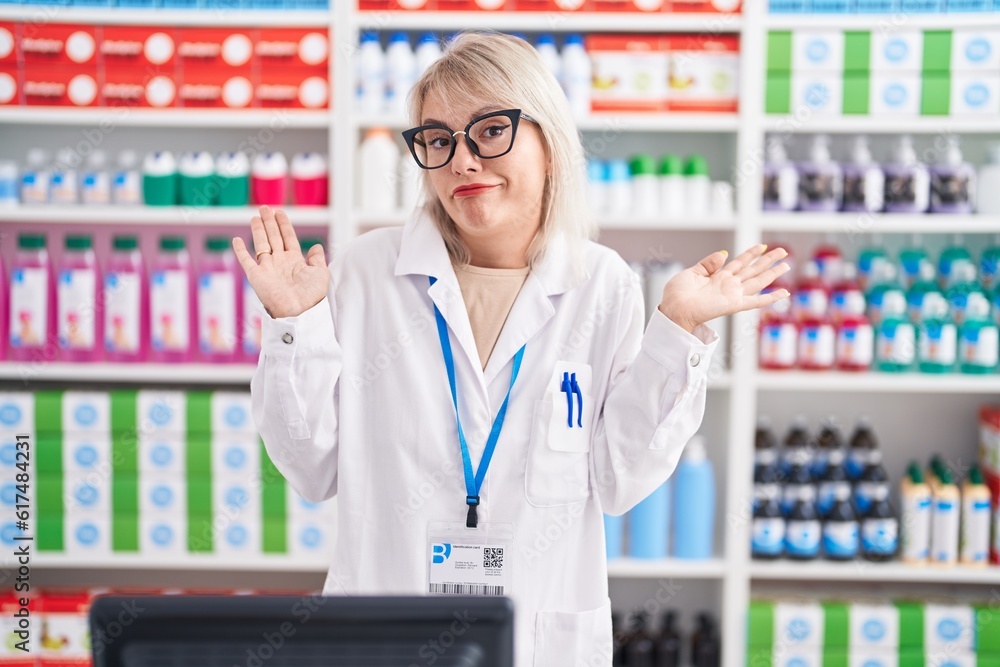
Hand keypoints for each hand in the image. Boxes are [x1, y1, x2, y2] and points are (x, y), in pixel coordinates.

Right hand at [233, 206, 329, 319]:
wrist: (299, 311)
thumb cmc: (311, 296)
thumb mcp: (320, 273)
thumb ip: (317, 259)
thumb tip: (317, 246)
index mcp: (295, 260)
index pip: (288, 237)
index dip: (284, 225)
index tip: (280, 212)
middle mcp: (280, 262)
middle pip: (273, 237)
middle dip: (269, 222)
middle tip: (265, 208)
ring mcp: (267, 268)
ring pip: (261, 243)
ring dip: (258, 230)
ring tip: (256, 216)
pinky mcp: (256, 276)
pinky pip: (246, 260)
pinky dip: (240, 251)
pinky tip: (236, 240)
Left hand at [658, 244, 790, 332]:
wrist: (674, 308)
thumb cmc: (678, 294)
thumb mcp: (692, 273)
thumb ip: (708, 263)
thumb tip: (724, 253)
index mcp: (718, 276)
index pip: (739, 262)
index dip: (751, 253)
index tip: (762, 245)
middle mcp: (728, 285)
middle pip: (753, 270)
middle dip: (768, 260)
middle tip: (783, 252)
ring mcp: (733, 294)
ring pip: (758, 282)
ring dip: (773, 274)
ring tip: (786, 265)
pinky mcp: (734, 304)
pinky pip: (756, 301)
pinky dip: (771, 298)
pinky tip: (784, 293)